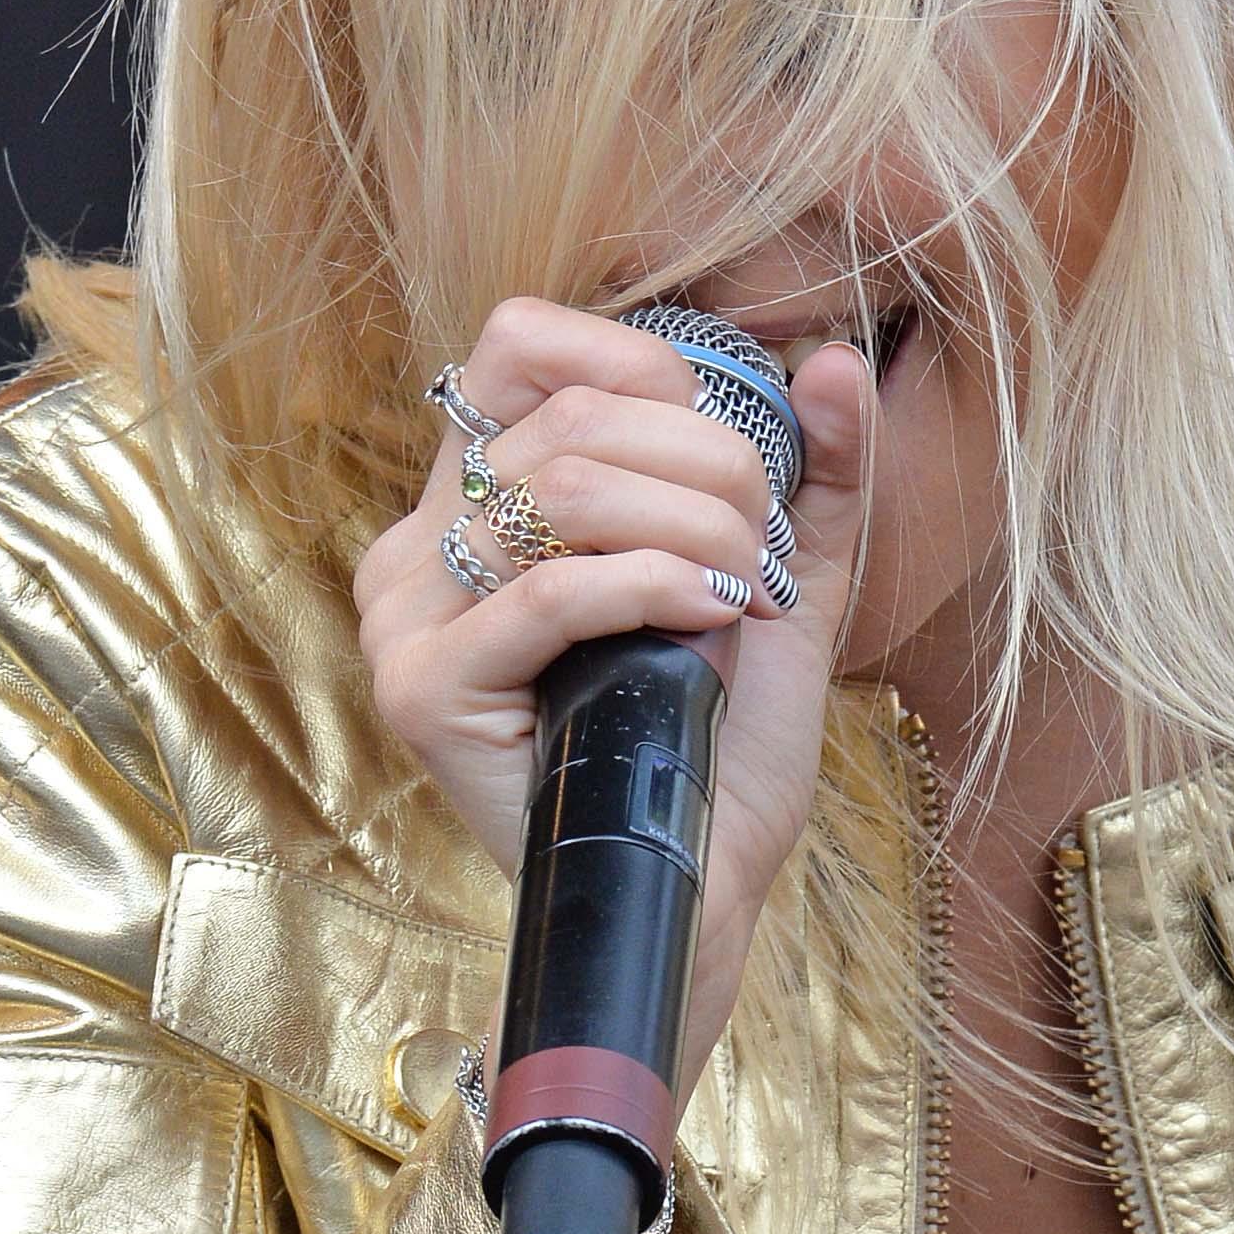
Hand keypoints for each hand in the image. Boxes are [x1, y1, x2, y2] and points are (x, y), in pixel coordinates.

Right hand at [355, 299, 873, 1088]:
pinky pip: (547, 594)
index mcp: (475, 504)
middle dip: (704, 470)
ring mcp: (407, 622)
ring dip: (690, 528)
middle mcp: (419, 549)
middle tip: (753, 554)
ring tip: (737, 593)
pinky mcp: (423, 691)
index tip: (724, 453)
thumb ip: (810, 471)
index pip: (519, 346)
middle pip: (569, 419)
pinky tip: (710, 619)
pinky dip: (652, 588)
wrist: (703, 887)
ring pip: (562, 493)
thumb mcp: (772, 578)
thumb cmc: (722, 740)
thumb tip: (826, 360)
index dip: (639, 367)